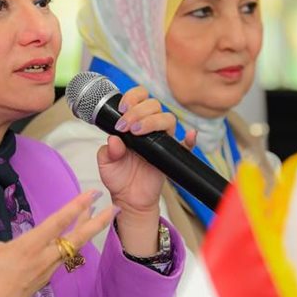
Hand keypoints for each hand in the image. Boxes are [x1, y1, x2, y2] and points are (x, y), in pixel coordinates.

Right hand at [0, 190, 113, 296]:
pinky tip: (70, 242)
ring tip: (93, 217)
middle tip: (113, 208)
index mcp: (28, 248)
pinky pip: (62, 260)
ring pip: (71, 250)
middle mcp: (42, 260)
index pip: (57, 223)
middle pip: (76, 239)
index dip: (76, 207)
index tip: (92, 194)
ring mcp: (45, 272)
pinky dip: (71, 246)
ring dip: (84, 232)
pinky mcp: (42, 281)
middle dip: (96, 223)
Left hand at [95, 85, 195, 255]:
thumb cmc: (118, 177)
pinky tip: (189, 136)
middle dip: (138, 111)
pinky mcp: (171, 155)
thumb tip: (114, 140)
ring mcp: (161, 140)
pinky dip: (190, 139)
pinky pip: (186, 146)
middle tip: (126, 126)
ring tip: (136, 132)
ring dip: (153, 121)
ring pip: (168, 119)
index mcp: (133, 123)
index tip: (122, 109)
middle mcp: (149, 128)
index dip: (132, 97)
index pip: (139, 99)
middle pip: (154, 105)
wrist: (128, 198)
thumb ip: (108, 151)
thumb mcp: (106, 163)